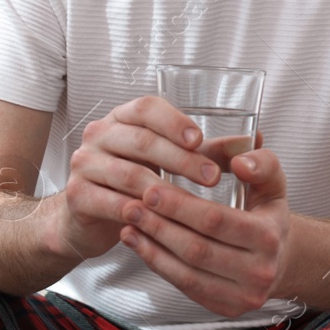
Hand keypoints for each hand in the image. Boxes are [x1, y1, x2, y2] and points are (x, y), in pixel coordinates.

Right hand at [57, 96, 222, 259]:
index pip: (145, 107)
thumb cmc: (131, 184)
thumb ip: (205, 151)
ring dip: (165, 191)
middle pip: (141, 141)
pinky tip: (161, 222)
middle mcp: (99, 135)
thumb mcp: (166, 161)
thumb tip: (252, 141)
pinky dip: (140, 213)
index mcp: (121, 118)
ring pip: (129, 174)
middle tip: (213, 177)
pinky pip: (112, 203)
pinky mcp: (78, 195)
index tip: (200, 138)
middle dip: (180, 159)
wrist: (85, 219)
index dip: (173, 121)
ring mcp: (85, 164)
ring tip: (192, 205)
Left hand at [118, 131, 290, 318]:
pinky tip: (141, 245)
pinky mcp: (225, 309)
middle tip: (132, 206)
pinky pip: (185, 286)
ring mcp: (242, 296)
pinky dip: (159, 265)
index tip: (151, 191)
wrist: (278, 260)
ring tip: (129, 225)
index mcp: (269, 236)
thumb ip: (261, 164)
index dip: (179, 207)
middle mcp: (259, 272)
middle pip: (197, 249)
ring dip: (153, 248)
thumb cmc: (267, 216)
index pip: (216, 221)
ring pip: (187, 272)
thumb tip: (239, 161)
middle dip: (159, 226)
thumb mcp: (272, 184)